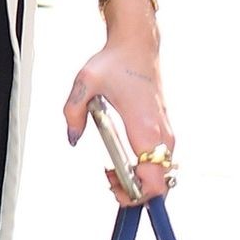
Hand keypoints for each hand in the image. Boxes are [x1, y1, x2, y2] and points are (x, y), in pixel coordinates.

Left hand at [65, 30, 174, 206]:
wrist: (138, 45)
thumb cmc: (115, 62)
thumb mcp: (84, 83)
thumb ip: (73, 112)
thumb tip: (72, 138)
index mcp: (145, 129)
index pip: (153, 181)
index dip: (136, 195)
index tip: (113, 187)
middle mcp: (162, 135)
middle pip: (161, 185)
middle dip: (135, 192)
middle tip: (109, 180)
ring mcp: (166, 133)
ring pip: (163, 175)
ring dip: (140, 181)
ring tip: (112, 171)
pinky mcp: (165, 130)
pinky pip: (161, 162)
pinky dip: (145, 170)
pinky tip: (122, 161)